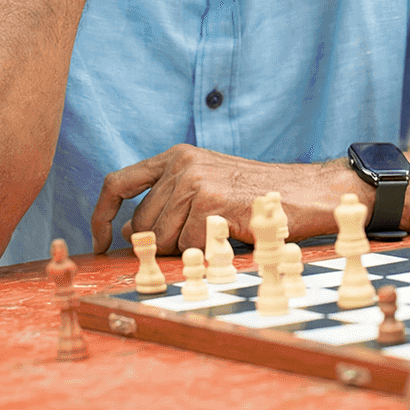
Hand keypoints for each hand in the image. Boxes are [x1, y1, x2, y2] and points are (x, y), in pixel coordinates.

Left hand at [90, 147, 351, 255]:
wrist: (309, 192)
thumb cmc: (258, 197)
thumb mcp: (208, 185)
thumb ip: (169, 200)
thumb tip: (126, 233)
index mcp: (176, 157)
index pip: (116, 184)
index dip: (100, 216)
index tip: (101, 242)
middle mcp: (181, 165)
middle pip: (140, 225)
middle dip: (160, 247)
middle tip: (196, 245)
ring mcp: (196, 183)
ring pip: (163, 240)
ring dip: (188, 251)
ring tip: (220, 235)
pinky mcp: (213, 204)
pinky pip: (190, 247)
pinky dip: (208, 253)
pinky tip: (232, 237)